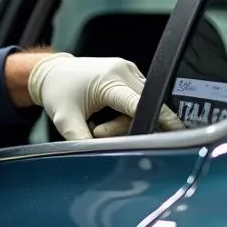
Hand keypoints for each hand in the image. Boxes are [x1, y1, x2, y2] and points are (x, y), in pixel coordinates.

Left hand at [27, 53, 182, 140]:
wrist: (52, 72)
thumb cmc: (57, 92)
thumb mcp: (65, 120)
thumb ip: (81, 140)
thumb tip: (95, 157)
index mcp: (110, 80)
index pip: (140, 103)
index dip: (158, 118)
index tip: (175, 131)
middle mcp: (123, 70)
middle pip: (142, 106)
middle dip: (124, 126)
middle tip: (97, 130)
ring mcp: (128, 69)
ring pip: (142, 102)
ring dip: (124, 120)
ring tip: (97, 123)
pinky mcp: (129, 72)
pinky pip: (138, 96)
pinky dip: (126, 110)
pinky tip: (108, 113)